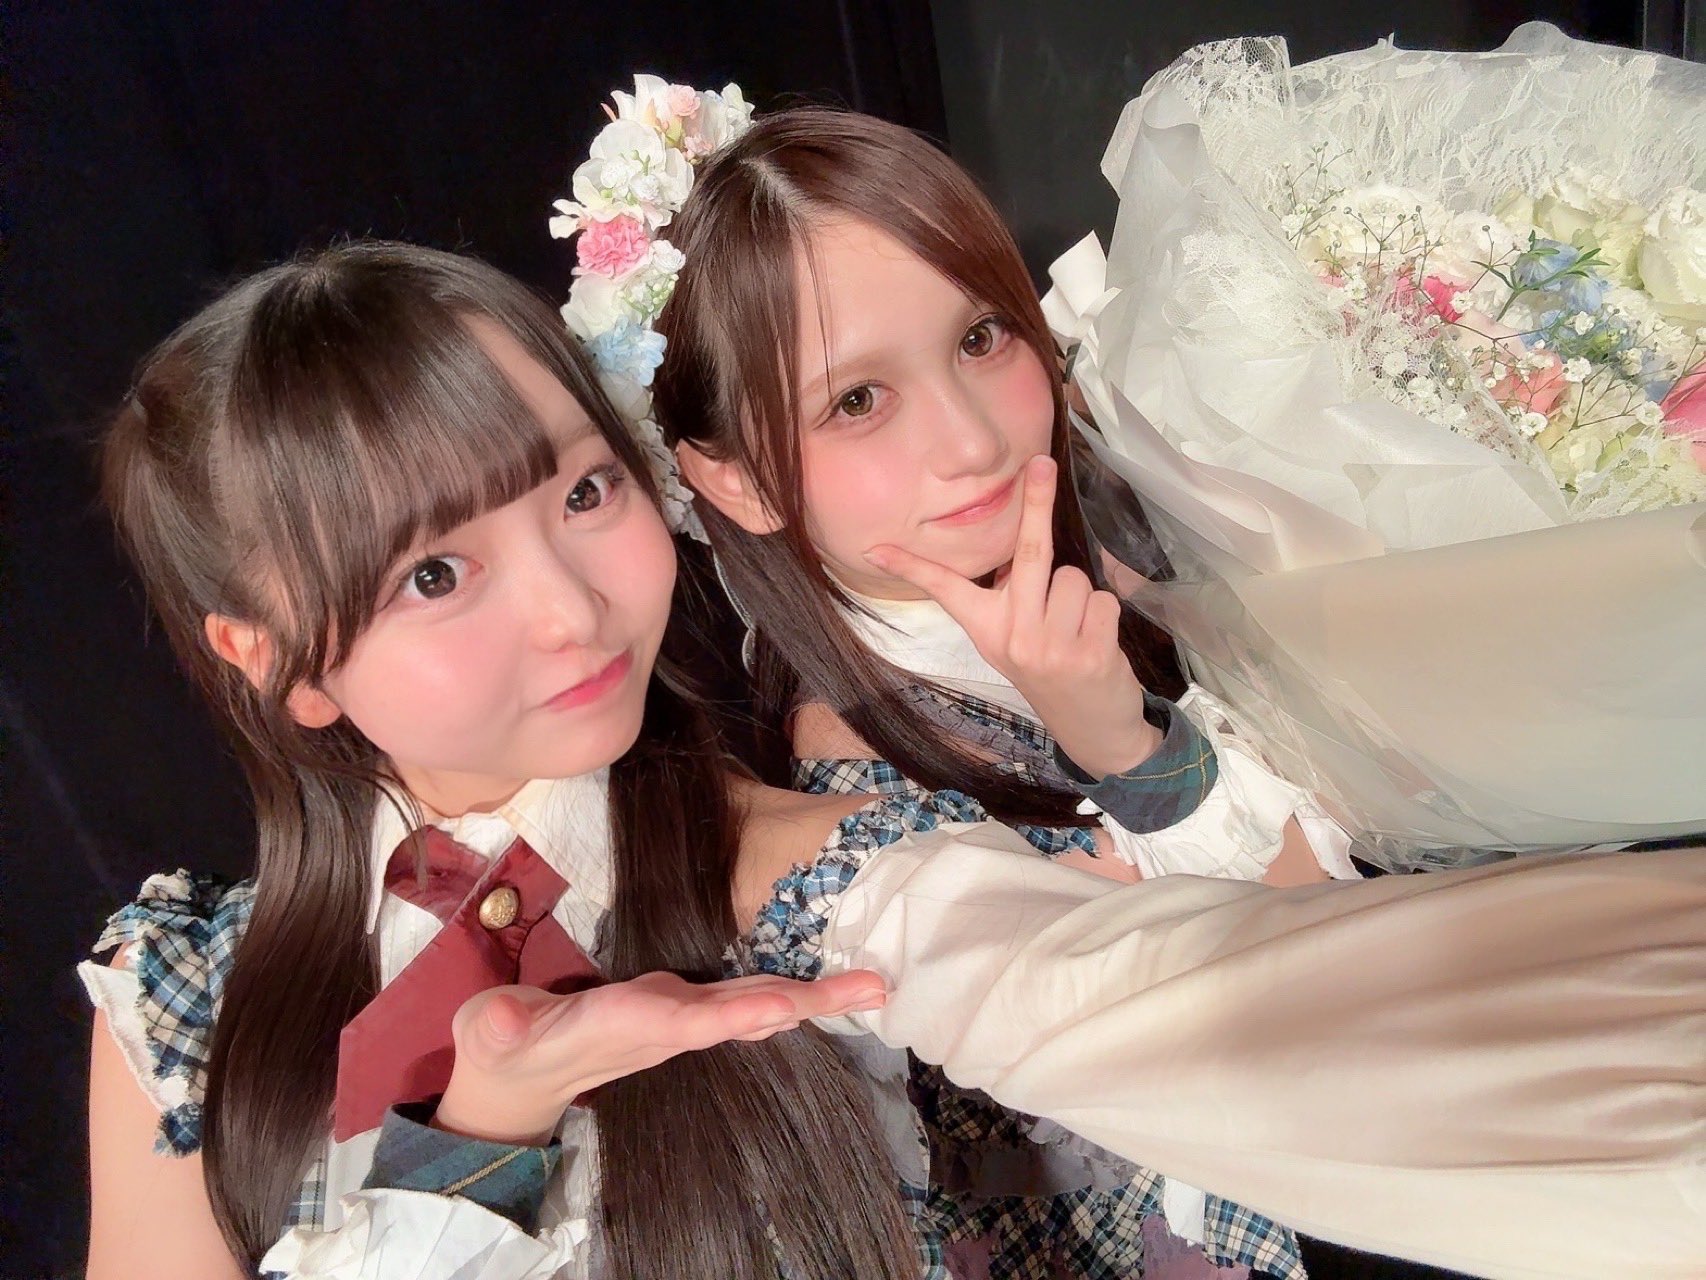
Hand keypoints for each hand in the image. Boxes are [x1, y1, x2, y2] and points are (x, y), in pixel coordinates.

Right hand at [434, 968, 886, 1145]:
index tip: (781, 1010)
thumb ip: (495, 1026)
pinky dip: (789, 990)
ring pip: (755, 1005)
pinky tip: (829, 986)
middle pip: (745, 1015)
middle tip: (871, 990)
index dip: (732, 1015)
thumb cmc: (505, 1046)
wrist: (519, 1074)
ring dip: (814, 997)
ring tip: (872, 985)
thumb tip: (491, 1018)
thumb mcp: (490, 1035)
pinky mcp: (682, 1006)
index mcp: (626, 1028)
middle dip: (806, 1004)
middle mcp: (668, 1028)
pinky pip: (745, 996)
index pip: (685, 1022)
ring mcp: (680, 1018)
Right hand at [865, 454, 1160, 779]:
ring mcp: (1050, 647)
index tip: (875, 549)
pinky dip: (1105, 611)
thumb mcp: (1018, 640)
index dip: (911, 567)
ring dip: (1082, 593)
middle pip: (1027, 554)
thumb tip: (1029, 537)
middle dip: (1036, 502)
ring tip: (1077, 626)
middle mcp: (1013, 637)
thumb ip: (1016, 597)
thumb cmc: (1054, 671)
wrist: (1092, 729)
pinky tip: (1096, 641)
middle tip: (1041, 463)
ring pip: (1074, 577)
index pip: (946, 590)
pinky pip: (1103, 598)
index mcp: (987, 630)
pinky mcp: (1089, 654)